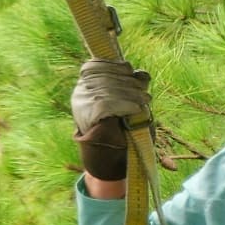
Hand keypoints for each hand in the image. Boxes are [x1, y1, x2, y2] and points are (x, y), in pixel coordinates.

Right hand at [72, 58, 150, 180]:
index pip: (95, 65)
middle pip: (106, 76)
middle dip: (130, 82)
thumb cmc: (124, 129)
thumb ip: (132, 86)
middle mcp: (79, 93)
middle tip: (145, 95)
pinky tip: (135, 111)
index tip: (131, 72)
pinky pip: (107, 104)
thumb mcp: (129, 102)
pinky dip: (125, 105)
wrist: (112, 160)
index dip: (116, 66)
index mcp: (85, 85)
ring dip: (132, 95)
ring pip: (108, 90)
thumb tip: (141, 73)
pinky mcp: (86, 117)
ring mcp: (81, 105)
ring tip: (144, 103)